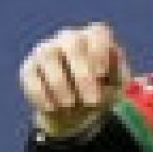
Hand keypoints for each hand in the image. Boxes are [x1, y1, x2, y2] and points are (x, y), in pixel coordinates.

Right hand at [20, 23, 129, 137]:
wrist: (77, 116)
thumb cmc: (102, 96)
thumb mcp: (118, 91)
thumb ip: (122, 80)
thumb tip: (122, 71)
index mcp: (96, 39)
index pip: (98, 35)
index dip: (100, 52)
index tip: (102, 74)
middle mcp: (70, 39)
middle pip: (73, 44)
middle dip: (83, 74)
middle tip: (92, 101)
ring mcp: (47, 51)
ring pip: (49, 57)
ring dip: (60, 84)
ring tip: (71, 107)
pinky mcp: (30, 69)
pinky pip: (31, 77)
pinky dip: (42, 94)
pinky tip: (54, 109)